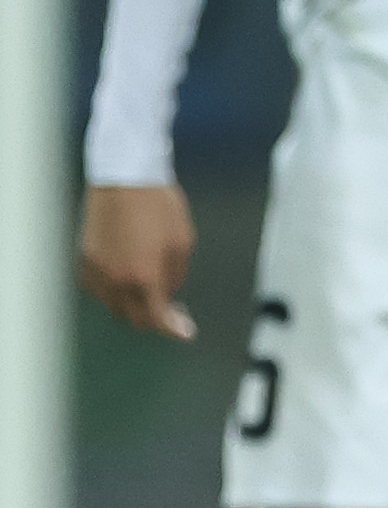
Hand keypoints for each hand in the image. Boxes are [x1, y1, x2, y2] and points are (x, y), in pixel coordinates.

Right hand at [79, 184, 196, 337]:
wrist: (124, 176)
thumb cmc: (158, 205)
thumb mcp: (182, 243)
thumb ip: (174, 275)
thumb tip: (167, 292)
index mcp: (143, 277)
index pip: (155, 319)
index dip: (173, 328)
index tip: (185, 331)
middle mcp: (114, 279)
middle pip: (132, 318)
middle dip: (154, 319)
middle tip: (172, 312)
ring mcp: (95, 270)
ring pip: (112, 304)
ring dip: (132, 305)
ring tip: (150, 291)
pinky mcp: (83, 258)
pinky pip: (98, 287)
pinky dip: (113, 290)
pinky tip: (128, 277)